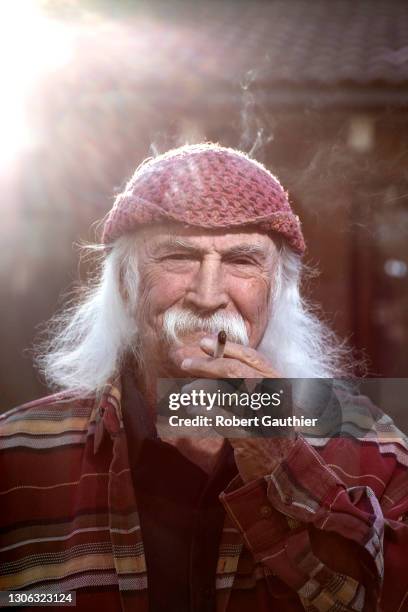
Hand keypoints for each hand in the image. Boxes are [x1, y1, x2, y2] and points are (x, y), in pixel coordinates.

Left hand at [168, 335, 296, 480]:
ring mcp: (262, 416)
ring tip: (186, 390)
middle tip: (186, 364)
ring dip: (199, 389)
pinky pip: (219, 418)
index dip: (227, 347)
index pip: (252, 357)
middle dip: (207, 364)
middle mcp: (274, 396)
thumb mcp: (268, 399)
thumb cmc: (271, 428)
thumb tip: (215, 359)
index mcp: (279, 383)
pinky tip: (192, 408)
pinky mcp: (249, 438)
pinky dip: (203, 411)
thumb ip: (248, 379)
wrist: (282, 467)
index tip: (204, 343)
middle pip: (234, 371)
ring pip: (224, 392)